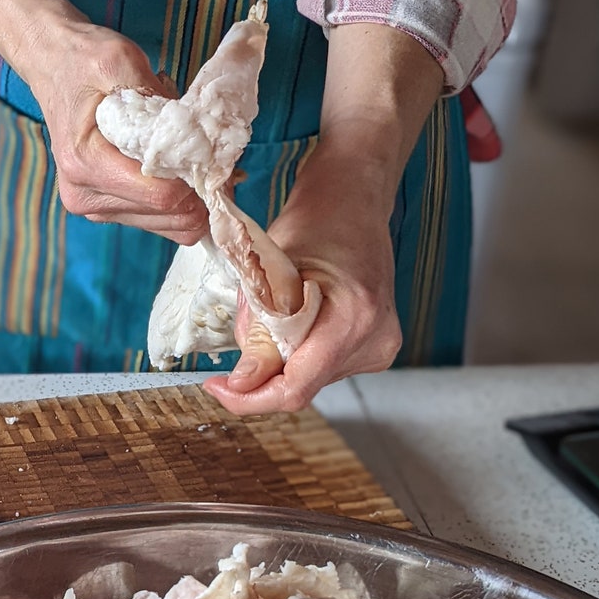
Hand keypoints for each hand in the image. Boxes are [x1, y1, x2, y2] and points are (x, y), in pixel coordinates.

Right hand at [27, 24, 206, 245]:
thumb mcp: (122, 62)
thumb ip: (158, 102)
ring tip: (200, 165)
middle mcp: (85, 194)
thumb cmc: (85, 61)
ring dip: (193, 200)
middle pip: (167, 216)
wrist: (54, 65)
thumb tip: (197, 139)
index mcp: (85, 162)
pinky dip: (180, 205)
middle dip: (200, 192)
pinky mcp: (107, 209)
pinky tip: (185, 177)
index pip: (160, 195)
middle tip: (220, 162)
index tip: (215, 156)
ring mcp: (94, 207)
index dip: (196, 178)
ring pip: (168, 226)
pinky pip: (158, 222)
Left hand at [203, 146, 402, 413]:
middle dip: (262, 369)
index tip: (216, 387)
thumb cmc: (315, 221)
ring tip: (280, 310)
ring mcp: (381, 347)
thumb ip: (259, 332)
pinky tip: (299, 318)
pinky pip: (322, 368)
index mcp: (354, 317)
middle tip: (247, 326)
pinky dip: (298, 352)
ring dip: (280, 358)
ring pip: (310, 379)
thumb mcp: (271, 271)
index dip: (250, 398)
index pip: (297, 387)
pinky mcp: (376, 349)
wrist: (354, 200)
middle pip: (302, 386)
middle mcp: (376, 340)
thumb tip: (241, 384)